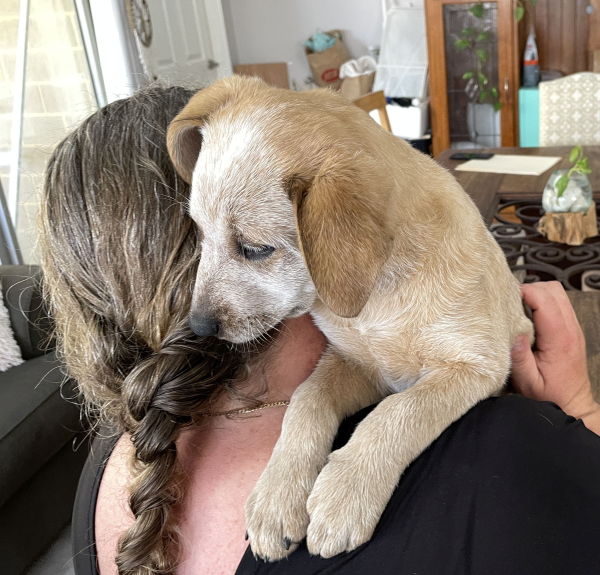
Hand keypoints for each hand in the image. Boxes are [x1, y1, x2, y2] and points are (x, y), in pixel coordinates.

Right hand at [510, 281, 599, 434]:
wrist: (574, 405)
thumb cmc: (550, 396)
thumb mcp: (529, 383)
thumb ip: (520, 359)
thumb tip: (513, 334)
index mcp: (560, 339)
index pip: (545, 301)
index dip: (524, 292)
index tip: (505, 298)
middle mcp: (571, 329)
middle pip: (553, 290)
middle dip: (529, 289)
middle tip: (509, 301)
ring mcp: (573, 328)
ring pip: (557, 293)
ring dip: (536, 294)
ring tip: (517, 307)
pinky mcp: (571, 330)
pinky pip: (558, 303)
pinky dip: (542, 302)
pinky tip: (527, 315)